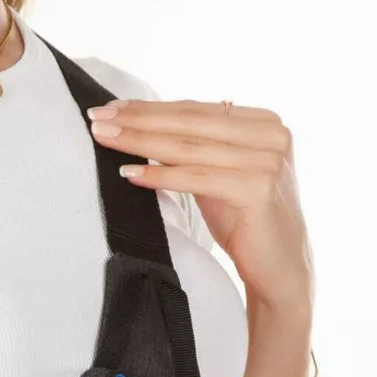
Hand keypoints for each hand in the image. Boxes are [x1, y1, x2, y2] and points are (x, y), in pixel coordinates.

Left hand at [87, 97, 314, 311]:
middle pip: (189, 123)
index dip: (149, 108)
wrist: (279, 269)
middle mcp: (271, 134)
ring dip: (140, 142)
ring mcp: (268, 159)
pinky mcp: (258, 187)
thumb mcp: (217, 175)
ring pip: (189, 148)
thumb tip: (138, 124)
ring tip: (106, 139)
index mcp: (263, 122)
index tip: (110, 108)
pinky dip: (160, 176)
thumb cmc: (245, 221)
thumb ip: (194, 148)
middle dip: (138, 120)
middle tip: (97, 118)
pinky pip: (196, 178)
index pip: (194, 110)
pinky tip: (130, 174)